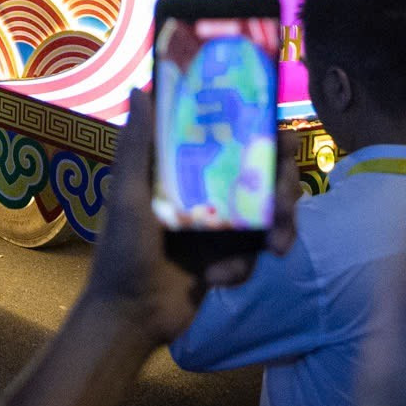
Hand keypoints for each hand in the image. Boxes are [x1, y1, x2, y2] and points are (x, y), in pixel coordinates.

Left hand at [80, 89, 298, 346]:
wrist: (132, 317)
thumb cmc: (122, 251)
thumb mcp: (128, 196)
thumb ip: (136, 146)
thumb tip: (140, 88)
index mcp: (182, 167)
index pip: (229, 135)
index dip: (261, 130)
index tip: (282, 136)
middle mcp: (206, 187)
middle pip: (263, 171)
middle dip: (283, 185)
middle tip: (283, 204)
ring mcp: (222, 222)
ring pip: (270, 210)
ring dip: (278, 227)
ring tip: (274, 248)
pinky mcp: (231, 255)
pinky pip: (257, 250)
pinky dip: (244, 265)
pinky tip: (218, 279)